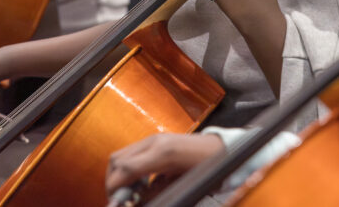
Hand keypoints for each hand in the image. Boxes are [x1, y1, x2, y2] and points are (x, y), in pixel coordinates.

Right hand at [105, 133, 223, 195]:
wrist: (226, 149)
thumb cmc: (212, 167)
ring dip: (119, 174)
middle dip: (112, 181)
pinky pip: (134, 154)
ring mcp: (156, 138)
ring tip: (129, 193)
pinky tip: (141, 183)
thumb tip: (137, 203)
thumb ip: (157, 193)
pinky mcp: (158, 140)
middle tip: (119, 199)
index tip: (114, 202)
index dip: (114, 187)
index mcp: (163, 152)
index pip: (125, 168)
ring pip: (123, 155)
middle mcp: (156, 141)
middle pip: (117, 160)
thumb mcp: (184, 185)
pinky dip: (130, 169)